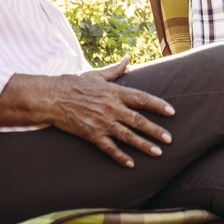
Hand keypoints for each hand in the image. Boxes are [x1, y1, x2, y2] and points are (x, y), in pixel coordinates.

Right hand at [45, 56, 175, 167]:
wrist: (52, 97)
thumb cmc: (74, 83)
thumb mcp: (97, 75)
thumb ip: (115, 70)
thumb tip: (128, 59)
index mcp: (114, 92)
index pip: (141, 98)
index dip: (158, 105)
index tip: (171, 112)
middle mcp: (111, 108)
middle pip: (138, 120)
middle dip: (155, 130)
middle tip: (170, 139)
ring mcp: (102, 122)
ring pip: (127, 136)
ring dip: (144, 145)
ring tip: (158, 153)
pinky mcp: (91, 134)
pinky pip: (109, 147)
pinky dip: (120, 156)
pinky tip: (131, 164)